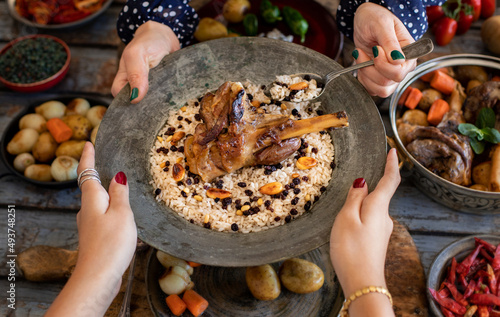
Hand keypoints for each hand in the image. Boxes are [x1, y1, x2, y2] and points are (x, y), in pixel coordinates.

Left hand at [46, 142, 136, 316]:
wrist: (98, 276)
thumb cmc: (111, 244)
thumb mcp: (121, 214)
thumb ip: (120, 194)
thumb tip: (117, 175)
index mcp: (92, 200)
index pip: (88, 172)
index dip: (88, 156)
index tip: (89, 143)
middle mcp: (87, 210)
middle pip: (91, 187)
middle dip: (97, 174)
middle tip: (105, 161)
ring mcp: (89, 225)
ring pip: (97, 203)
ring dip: (106, 193)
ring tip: (118, 187)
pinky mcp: (95, 237)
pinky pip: (102, 216)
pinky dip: (110, 209)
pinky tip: (120, 215)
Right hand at [112, 21, 180, 102]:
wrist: (166, 35)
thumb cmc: (148, 41)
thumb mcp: (138, 54)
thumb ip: (136, 74)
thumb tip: (135, 98)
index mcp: (124, 78)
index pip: (120, 97)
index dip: (127, 102)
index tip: (141, 105)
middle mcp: (136, 85)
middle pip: (137, 103)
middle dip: (145, 107)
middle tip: (157, 106)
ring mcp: (151, 87)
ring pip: (152, 102)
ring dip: (159, 103)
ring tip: (167, 102)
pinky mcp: (164, 87)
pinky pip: (165, 97)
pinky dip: (170, 97)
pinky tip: (174, 97)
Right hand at [330, 149, 399, 315]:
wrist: (362, 283)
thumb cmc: (351, 250)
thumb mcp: (346, 219)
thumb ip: (354, 199)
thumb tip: (362, 182)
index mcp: (378, 207)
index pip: (390, 180)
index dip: (391, 164)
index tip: (392, 150)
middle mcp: (384, 217)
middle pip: (380, 194)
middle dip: (371, 185)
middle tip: (356, 177)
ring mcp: (381, 230)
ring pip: (373, 209)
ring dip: (362, 202)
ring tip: (344, 204)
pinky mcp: (376, 241)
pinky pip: (369, 220)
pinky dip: (360, 214)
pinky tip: (348, 222)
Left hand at [352, 3, 416, 96]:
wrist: (365, 21)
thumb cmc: (375, 19)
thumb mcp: (382, 25)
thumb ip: (390, 42)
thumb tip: (398, 61)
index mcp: (410, 55)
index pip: (399, 73)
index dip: (383, 64)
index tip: (375, 48)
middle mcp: (402, 68)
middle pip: (388, 83)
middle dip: (370, 69)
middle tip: (364, 51)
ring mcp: (390, 75)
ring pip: (380, 90)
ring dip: (365, 74)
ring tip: (361, 57)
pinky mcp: (378, 78)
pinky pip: (371, 89)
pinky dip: (362, 79)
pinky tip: (361, 64)